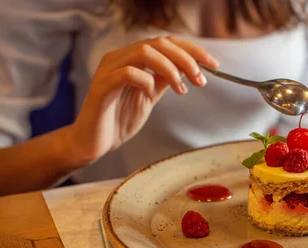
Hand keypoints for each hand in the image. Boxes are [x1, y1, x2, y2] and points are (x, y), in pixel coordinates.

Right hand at [68, 36, 218, 162]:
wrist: (93, 143)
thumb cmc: (118, 120)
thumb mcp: (149, 97)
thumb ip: (164, 81)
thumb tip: (187, 69)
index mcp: (132, 58)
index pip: (166, 43)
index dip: (192, 50)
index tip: (213, 65)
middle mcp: (119, 58)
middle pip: (159, 43)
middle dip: (186, 59)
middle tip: (201, 79)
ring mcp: (109, 70)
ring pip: (144, 52)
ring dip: (170, 68)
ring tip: (182, 89)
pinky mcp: (101, 87)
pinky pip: (127, 73)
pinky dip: (146, 81)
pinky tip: (151, 95)